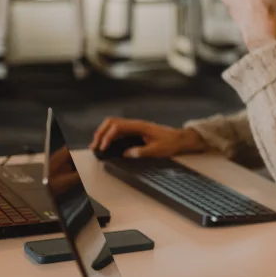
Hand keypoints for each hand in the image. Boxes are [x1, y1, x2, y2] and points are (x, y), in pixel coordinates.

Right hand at [89, 117, 205, 158]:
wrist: (181, 139)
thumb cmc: (171, 142)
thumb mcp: (157, 150)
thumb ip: (141, 152)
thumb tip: (127, 154)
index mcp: (140, 126)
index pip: (118, 127)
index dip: (108, 137)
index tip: (103, 147)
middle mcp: (136, 124)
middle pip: (112, 122)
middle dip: (101, 133)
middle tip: (95, 146)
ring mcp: (136, 126)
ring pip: (114, 125)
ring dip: (104, 133)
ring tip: (97, 145)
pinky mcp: (136, 131)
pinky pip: (119, 130)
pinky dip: (110, 135)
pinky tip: (107, 144)